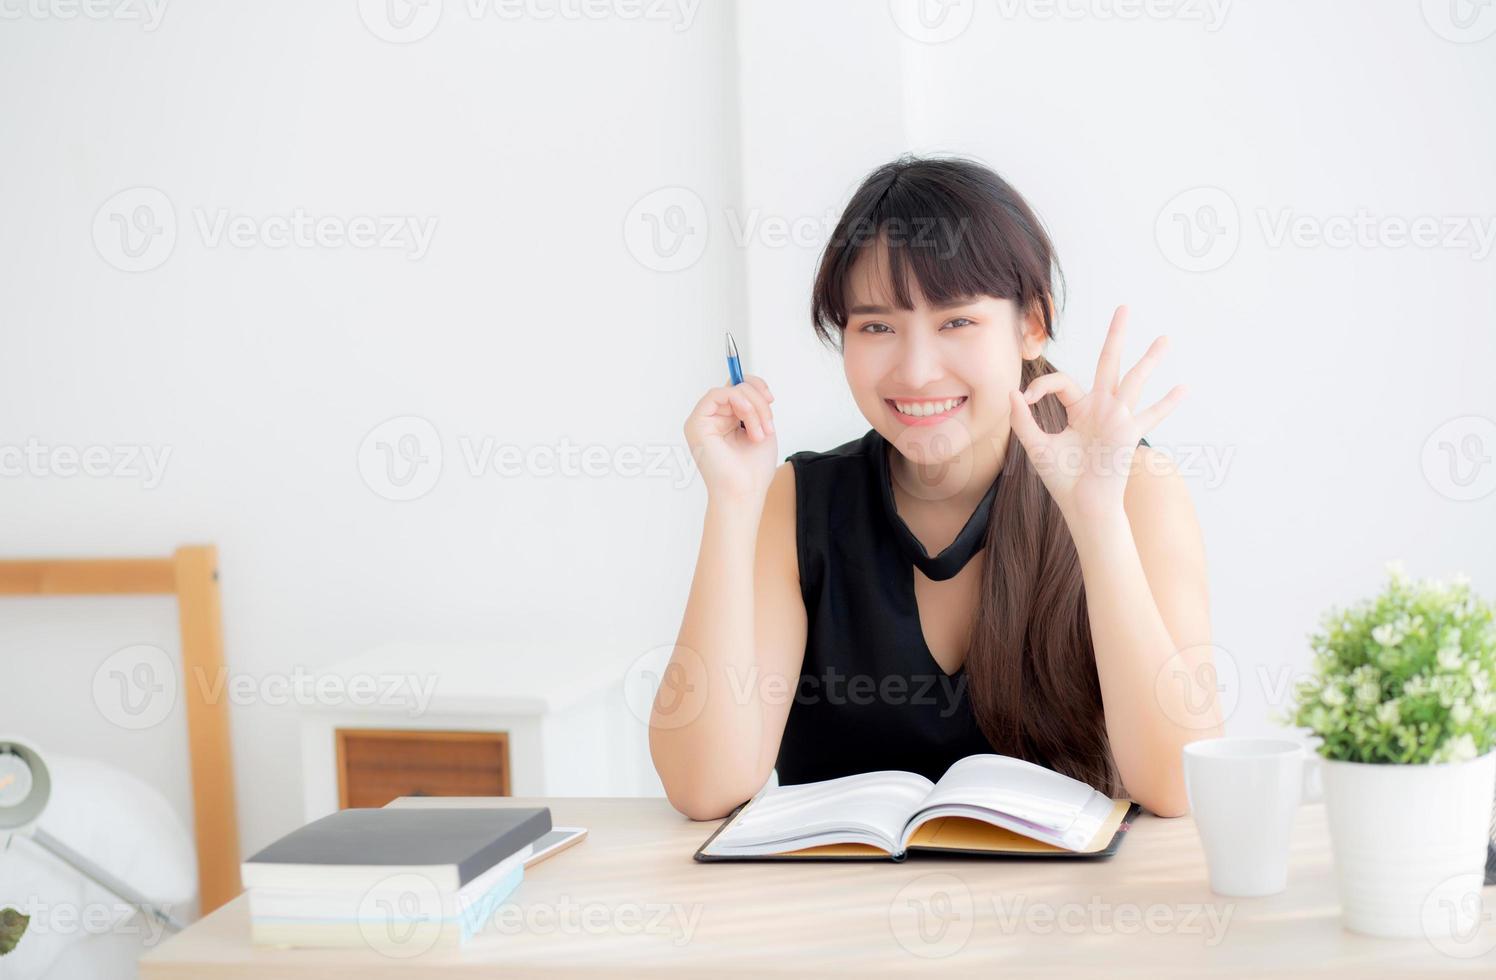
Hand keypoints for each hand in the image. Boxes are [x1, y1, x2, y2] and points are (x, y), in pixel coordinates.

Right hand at [683, 374, 778, 502]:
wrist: (745, 492)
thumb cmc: (753, 470)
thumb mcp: (761, 428)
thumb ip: (755, 406)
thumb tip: (752, 384)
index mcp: (725, 421)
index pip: (736, 389)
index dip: (755, 386)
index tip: (771, 399)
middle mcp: (712, 419)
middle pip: (735, 387)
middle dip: (759, 402)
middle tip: (768, 425)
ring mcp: (702, 421)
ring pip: (731, 391)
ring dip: (753, 407)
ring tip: (759, 432)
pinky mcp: (696, 423)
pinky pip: (717, 395)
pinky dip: (738, 400)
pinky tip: (746, 417)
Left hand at [1008, 305, 1185, 523]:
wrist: (1082, 506)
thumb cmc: (1063, 480)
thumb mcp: (1037, 447)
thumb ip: (1023, 420)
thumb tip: (1013, 391)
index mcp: (1080, 410)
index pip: (1063, 382)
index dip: (1042, 384)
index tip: (1027, 398)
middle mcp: (1102, 409)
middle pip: (1108, 363)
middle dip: (1115, 336)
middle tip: (1123, 307)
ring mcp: (1118, 419)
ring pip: (1134, 381)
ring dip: (1149, 359)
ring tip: (1164, 338)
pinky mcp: (1127, 432)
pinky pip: (1151, 415)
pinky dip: (1167, 404)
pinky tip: (1184, 388)